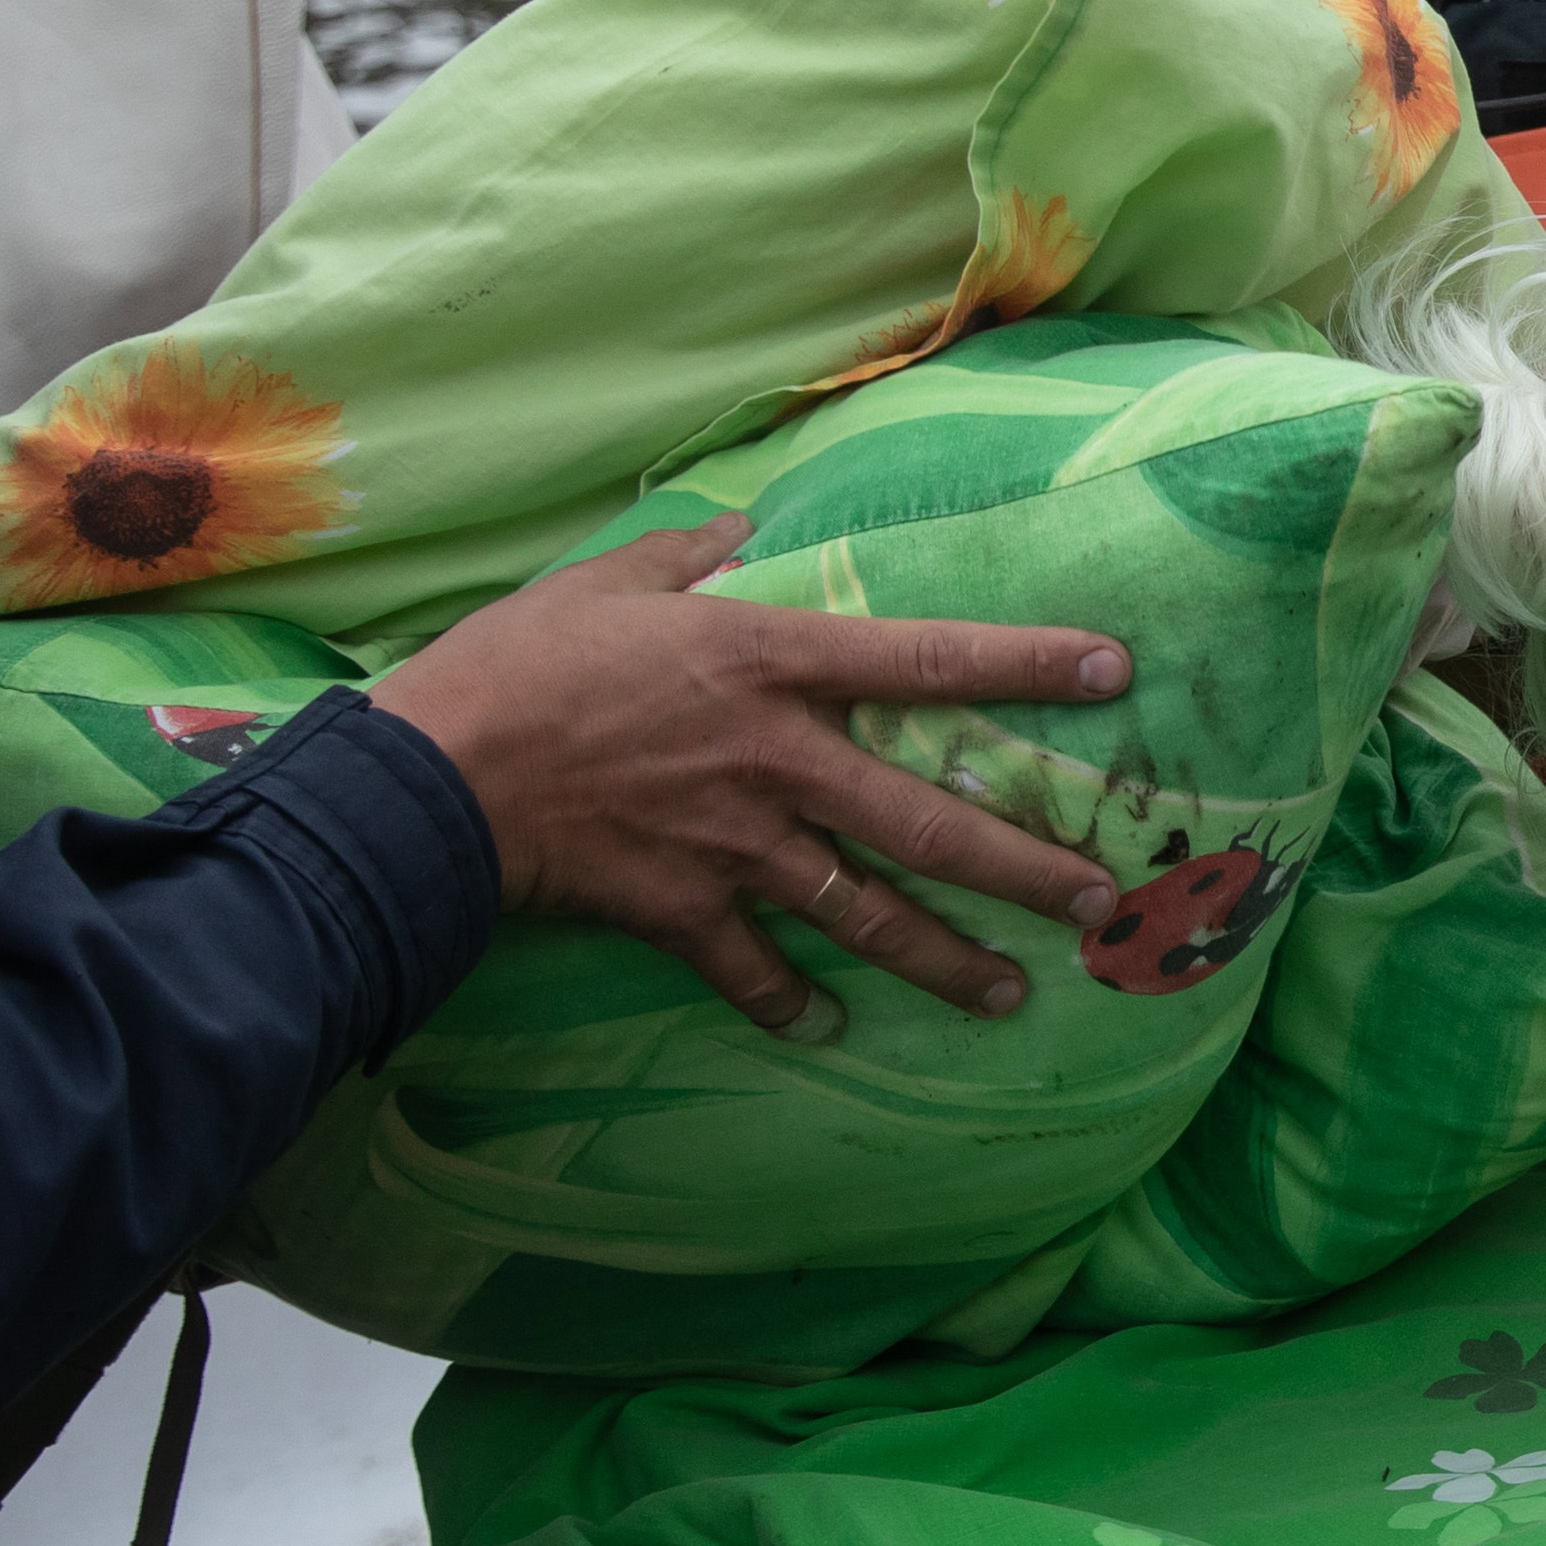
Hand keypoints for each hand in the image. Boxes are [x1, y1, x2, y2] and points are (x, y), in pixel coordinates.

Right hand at [369, 526, 1137, 1032]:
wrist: (430, 777)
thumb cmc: (515, 664)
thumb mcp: (602, 580)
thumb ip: (685, 551)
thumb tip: (743, 520)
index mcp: (767, 661)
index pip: (928, 659)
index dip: (1027, 663)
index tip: (1115, 672)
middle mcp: (776, 757)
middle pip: (928, 821)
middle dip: (1023, 867)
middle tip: (1097, 902)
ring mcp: (735, 843)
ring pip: (867, 912)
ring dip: (944, 961)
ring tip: (1010, 993)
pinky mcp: (682, 910)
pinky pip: (755, 969)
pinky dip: (791, 1001)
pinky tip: (826, 1025)